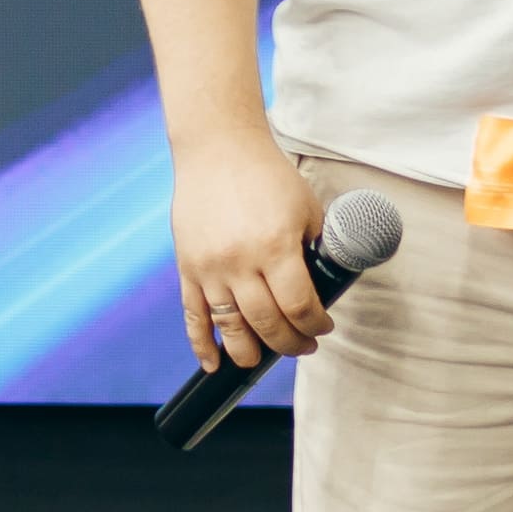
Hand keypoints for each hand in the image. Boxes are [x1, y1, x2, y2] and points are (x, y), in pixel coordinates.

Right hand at [172, 134, 331, 372]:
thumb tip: (324, 286)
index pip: (299, 307)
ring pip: (230, 327)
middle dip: (290, 344)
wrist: (217, 147)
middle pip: (267, 324)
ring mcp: (210, 267)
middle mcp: (240, 262)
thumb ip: (314, 248)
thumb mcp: (305, 208)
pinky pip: (193, 315)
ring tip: (261, 359)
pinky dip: (202, 344)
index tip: (323, 327)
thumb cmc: (267, 175)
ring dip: (249, 352)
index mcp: (275, 246)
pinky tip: (214, 364)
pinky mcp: (187, 266)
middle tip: (303, 346)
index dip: (316, 325)